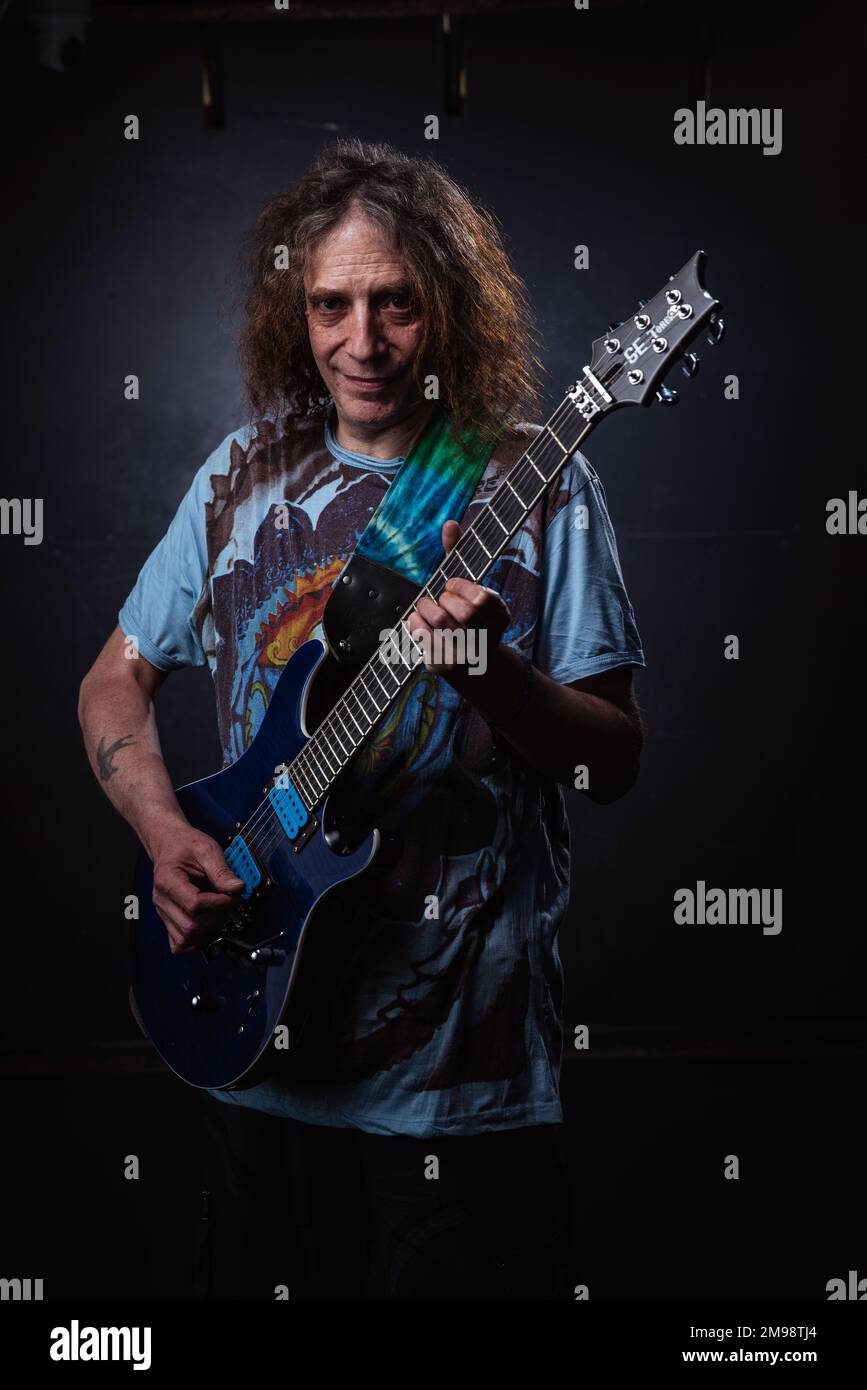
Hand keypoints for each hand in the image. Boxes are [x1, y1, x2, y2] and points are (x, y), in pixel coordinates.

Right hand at [150, 825, 244, 954]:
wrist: (169, 843)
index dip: (219, 904)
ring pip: (185, 938)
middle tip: (229, 904)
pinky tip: (206, 925)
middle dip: (217, 918)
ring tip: (219, 913)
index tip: (232, 896)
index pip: (194, 904)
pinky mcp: (168, 918)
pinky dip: (195, 940)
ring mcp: (163, 911)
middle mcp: (162, 899)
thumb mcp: (206, 849)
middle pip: (190, 926)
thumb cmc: (184, 845)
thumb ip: (222, 870)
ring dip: (208, 930)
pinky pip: (178, 943)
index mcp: (168, 880)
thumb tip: (237, 888)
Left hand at [408, 520, 509, 679]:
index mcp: (500, 615)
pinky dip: (415, 625)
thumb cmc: (466, 613)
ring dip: (425, 608)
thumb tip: (449, 523)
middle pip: (462, 613)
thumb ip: (459, 554)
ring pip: (440, 624)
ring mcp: (468, 655)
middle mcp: (488, 638)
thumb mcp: (468, 584)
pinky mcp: (447, 667)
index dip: (460, 587)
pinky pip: (425, 641)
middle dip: (442, 599)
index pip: (481, 598)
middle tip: (435, 597)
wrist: (471, 662)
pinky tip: (417, 620)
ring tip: (424, 606)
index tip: (450, 585)